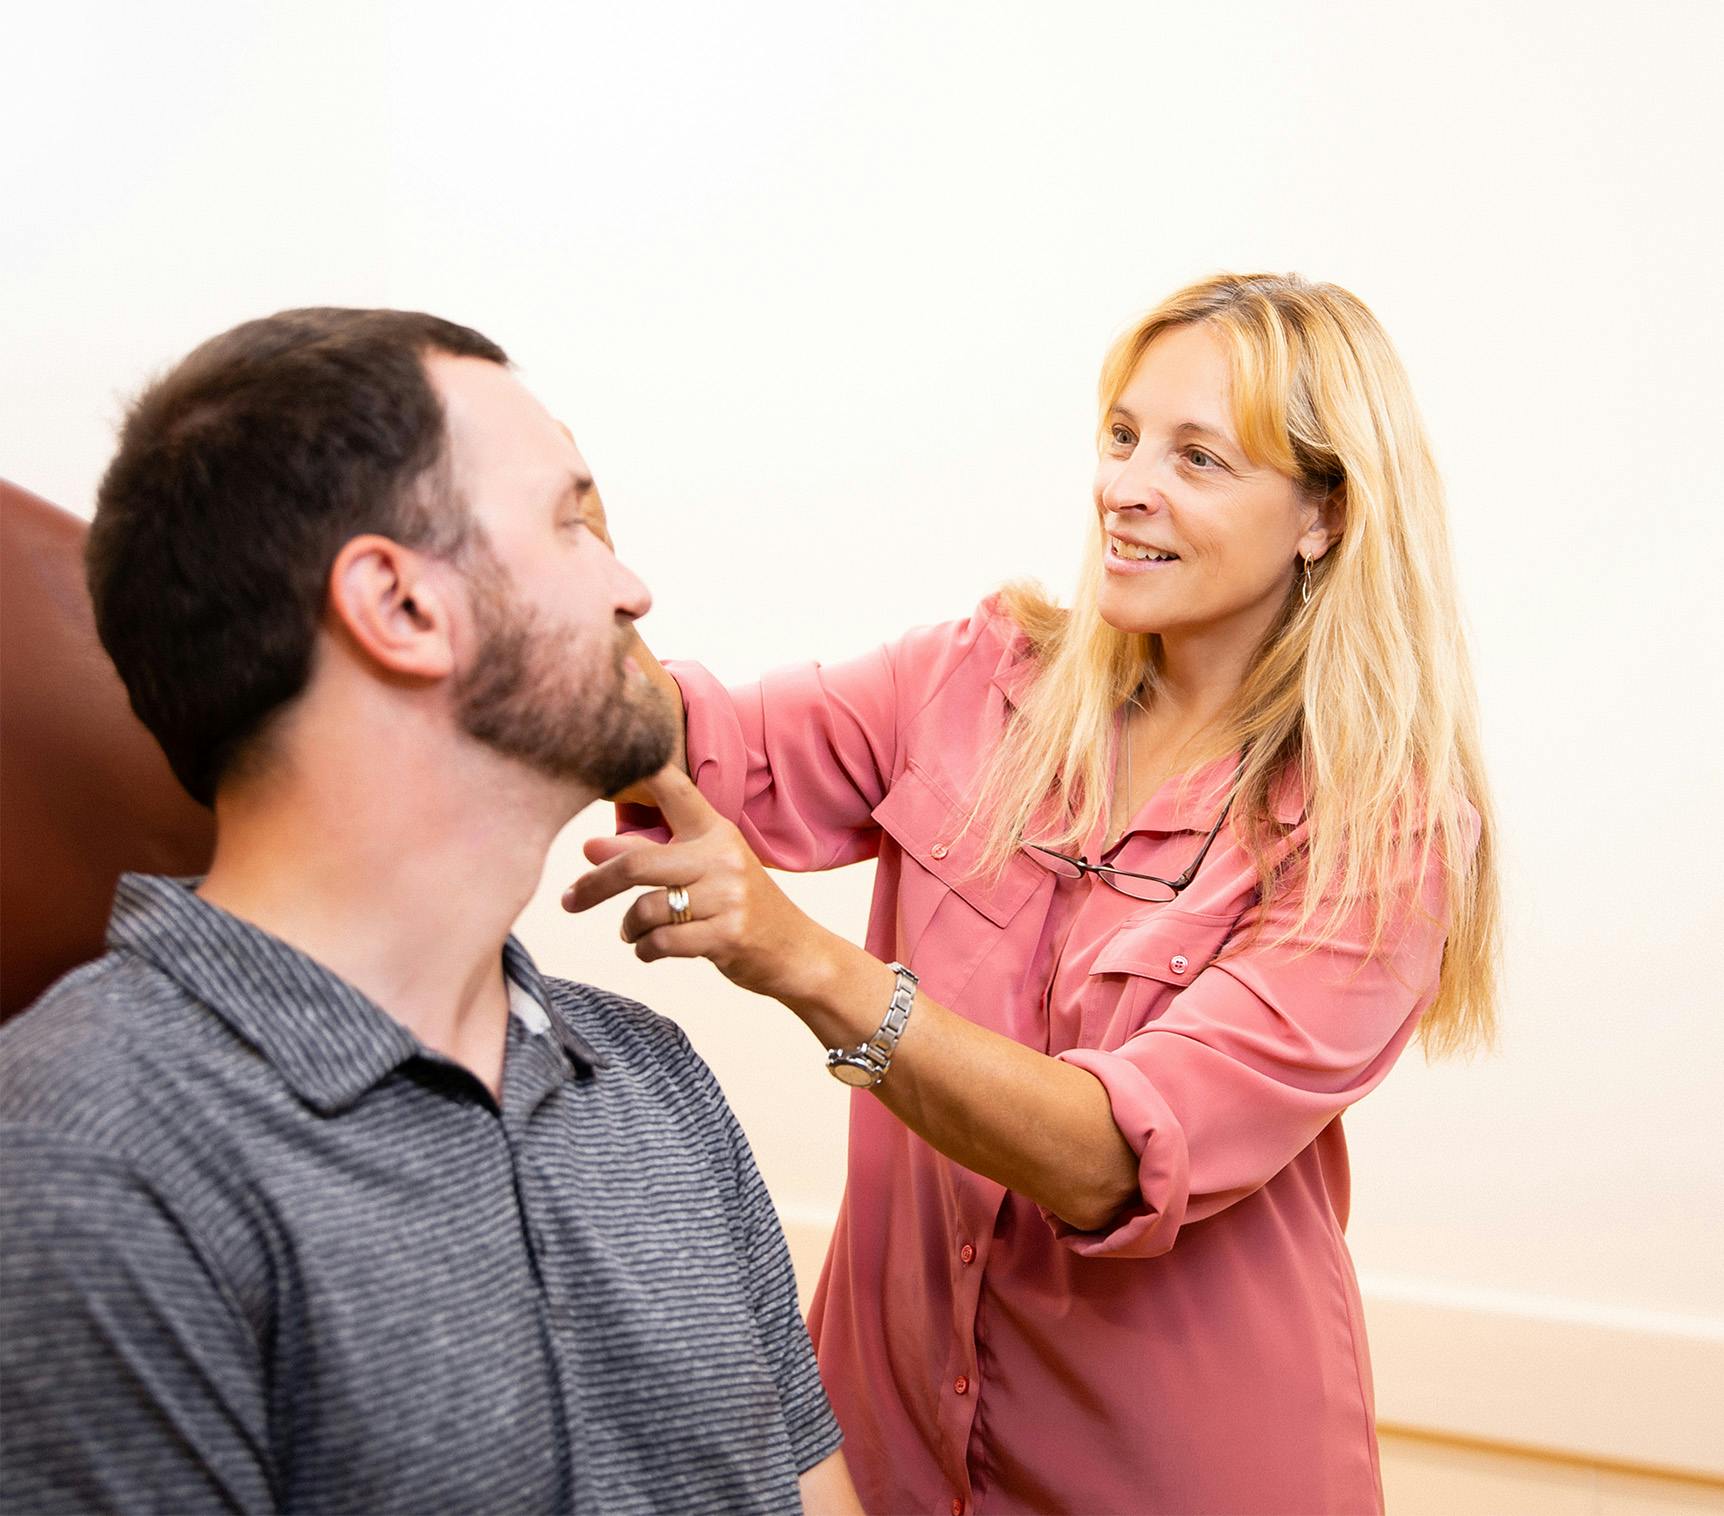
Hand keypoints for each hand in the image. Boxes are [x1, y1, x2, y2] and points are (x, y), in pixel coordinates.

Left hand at [564, 766, 834, 1008]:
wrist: (794, 950)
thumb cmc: (736, 906)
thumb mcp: (700, 871)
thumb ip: (649, 856)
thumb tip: (587, 848)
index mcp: (714, 830)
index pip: (675, 790)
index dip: (642, 770)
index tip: (605, 760)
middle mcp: (722, 856)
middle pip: (637, 864)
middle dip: (594, 885)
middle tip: (568, 900)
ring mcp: (728, 896)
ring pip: (646, 910)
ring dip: (629, 928)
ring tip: (633, 932)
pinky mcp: (728, 934)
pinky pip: (662, 941)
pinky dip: (645, 949)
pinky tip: (650, 949)